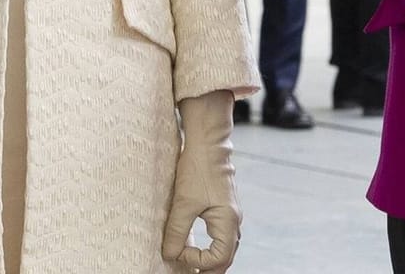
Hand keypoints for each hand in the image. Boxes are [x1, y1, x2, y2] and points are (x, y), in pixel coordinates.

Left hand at [161, 89, 240, 271]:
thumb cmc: (198, 168)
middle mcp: (233, 221)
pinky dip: (211, 246)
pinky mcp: (223, 207)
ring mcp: (230, 214)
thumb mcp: (183, 202)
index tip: (178, 252)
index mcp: (228, 222)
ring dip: (211, 259)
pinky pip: (222, 235)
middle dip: (209, 268)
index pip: (219, 258)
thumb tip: (170, 254)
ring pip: (225, 246)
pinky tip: (197, 244)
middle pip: (226, 257)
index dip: (198, 261)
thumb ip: (177, 231)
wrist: (208, 142)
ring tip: (192, 264)